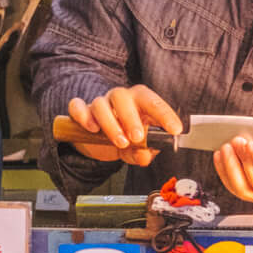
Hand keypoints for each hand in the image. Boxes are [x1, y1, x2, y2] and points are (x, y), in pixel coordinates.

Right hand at [64, 86, 180, 165]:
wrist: (98, 144)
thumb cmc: (124, 139)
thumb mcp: (136, 150)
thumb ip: (143, 153)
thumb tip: (145, 156)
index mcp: (139, 102)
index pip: (153, 102)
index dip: (165, 114)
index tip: (174, 130)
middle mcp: (119, 99)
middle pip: (123, 97)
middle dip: (131, 118)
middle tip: (137, 137)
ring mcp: (99, 103)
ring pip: (101, 104)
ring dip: (111, 124)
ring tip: (120, 142)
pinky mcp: (80, 112)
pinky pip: (78, 106)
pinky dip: (84, 116)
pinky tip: (92, 129)